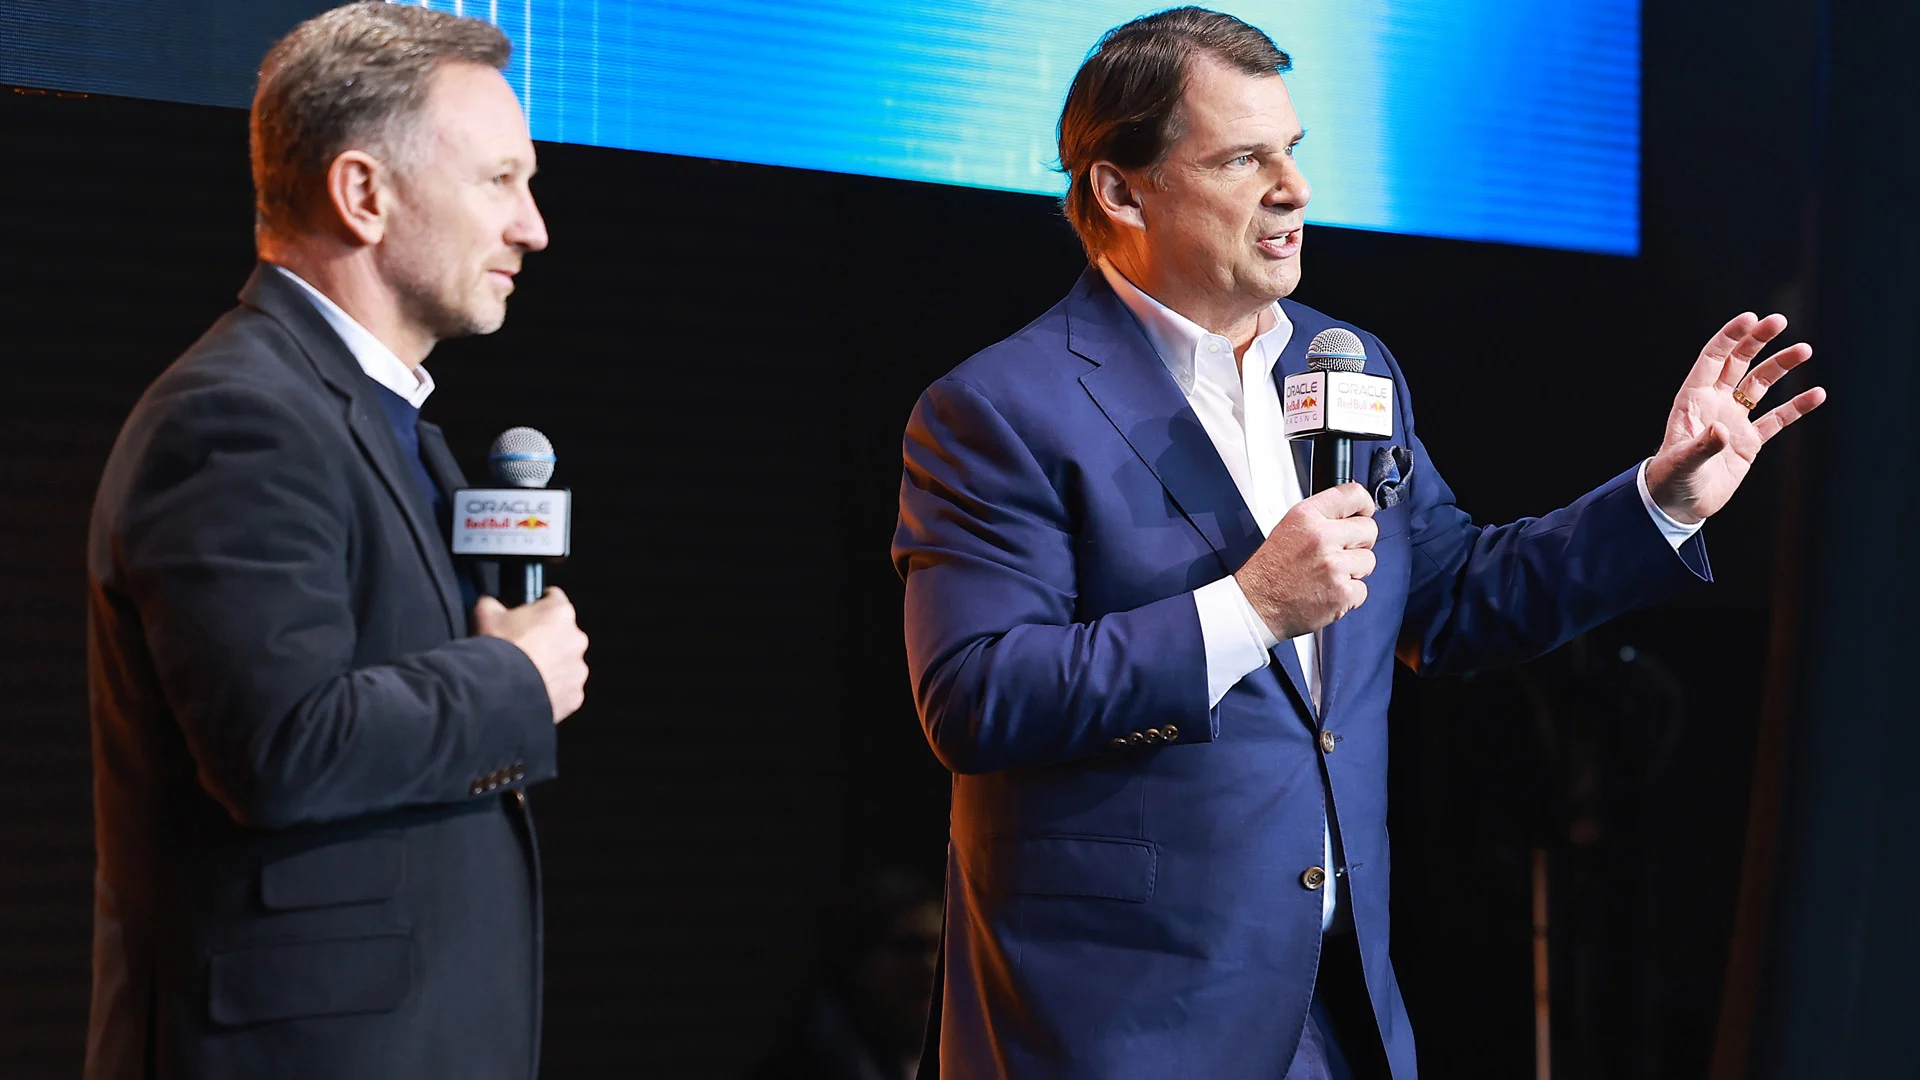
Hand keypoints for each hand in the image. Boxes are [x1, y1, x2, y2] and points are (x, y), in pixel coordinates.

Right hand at [474, 587, 588, 722]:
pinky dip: (552, 689)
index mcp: (560, 612)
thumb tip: (491, 603)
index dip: (538, 606)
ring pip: (566, 663)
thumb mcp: (486, 613)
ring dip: (551, 665)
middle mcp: (577, 638)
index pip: (553, 599)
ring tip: (526, 673)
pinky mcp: (575, 695)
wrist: (497, 692)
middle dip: (546, 639)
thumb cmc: (496, 649)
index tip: (527, 615)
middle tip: (523, 648)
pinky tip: (532, 690)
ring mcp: (578, 669)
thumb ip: (494, 602)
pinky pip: (565, 688)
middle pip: (563, 634)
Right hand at [1234, 483, 1377, 639]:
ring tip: (1328, 575)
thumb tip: (1352, 513)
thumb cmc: (1270, 571)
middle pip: (1369, 529)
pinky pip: (1363, 589)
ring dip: (1354, 571)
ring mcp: (1334, 566)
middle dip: (1359, 542)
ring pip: (1369, 560)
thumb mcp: (1289, 528)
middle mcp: (1321, 537)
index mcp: (1307, 516)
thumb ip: (1321, 517)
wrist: (1257, 605)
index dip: (1364, 505)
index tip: (1364, 513)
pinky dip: (1349, 595)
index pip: (1354, 495)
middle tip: (1339, 553)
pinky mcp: (1342, 592)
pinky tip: (1327, 592)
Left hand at [1645, 312, 1826, 523]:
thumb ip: (1702, 446)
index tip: (1751, 319)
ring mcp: (1734, 420)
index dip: (1730, 337)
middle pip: (1739, 363)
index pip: (1713, 359)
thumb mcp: (1682, 463)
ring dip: (1780, 366)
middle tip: (1780, 321)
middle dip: (1758, 341)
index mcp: (1693, 400)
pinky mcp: (1749, 441)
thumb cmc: (1670, 480)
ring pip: (1760, 385)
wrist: (1678, 505)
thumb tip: (1722, 430)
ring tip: (1804, 350)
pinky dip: (1796, 407)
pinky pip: (1777, 419)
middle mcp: (1715, 404)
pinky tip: (1817, 394)